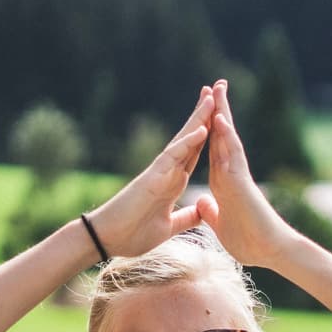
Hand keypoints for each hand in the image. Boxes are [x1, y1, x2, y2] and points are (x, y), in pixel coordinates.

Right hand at [87, 87, 214, 258]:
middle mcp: (168, 172)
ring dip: (198, 120)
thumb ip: (186, 217)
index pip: (195, 154)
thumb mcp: (170, 227)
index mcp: (173, 183)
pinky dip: (187, 143)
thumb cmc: (133, 233)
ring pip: (183, 141)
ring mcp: (160, 172)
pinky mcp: (152, 178)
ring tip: (212, 98)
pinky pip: (173, 156)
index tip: (222, 118)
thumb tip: (203, 212)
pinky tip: (202, 129)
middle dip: (205, 117)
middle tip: (217, 91)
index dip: (210, 136)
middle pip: (191, 139)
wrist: (109, 240)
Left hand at [196, 80, 299, 269]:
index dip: (206, 129)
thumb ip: (212, 212)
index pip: (213, 149)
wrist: (270, 252)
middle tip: (213, 85)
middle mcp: (231, 174)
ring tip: (218, 89)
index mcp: (223, 183)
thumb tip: (202, 202)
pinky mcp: (243, 183)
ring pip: (228, 138)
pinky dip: (227, 137)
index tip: (202, 109)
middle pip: (221, 136)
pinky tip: (221, 119)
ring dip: (223, 113)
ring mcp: (238, 176)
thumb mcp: (220, 225)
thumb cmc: (250, 242)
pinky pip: (234, 156)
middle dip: (216, 111)